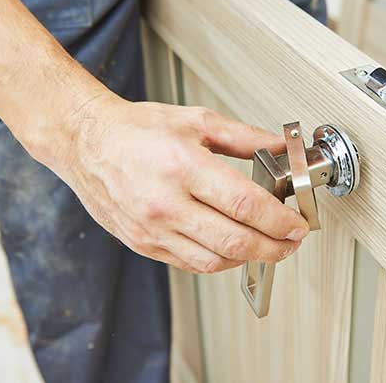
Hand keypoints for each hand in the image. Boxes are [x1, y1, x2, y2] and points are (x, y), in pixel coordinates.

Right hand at [55, 97, 309, 273]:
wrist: (87, 143)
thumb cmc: (138, 129)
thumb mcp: (197, 120)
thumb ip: (244, 137)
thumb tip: (281, 148)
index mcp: (183, 166)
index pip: (245, 204)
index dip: (279, 220)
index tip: (298, 224)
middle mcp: (166, 203)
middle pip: (234, 241)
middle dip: (274, 247)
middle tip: (292, 242)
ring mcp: (152, 229)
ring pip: (214, 261)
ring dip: (250, 258)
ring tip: (268, 246)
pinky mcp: (143, 244)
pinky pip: (190, 264)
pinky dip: (219, 261)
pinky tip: (234, 249)